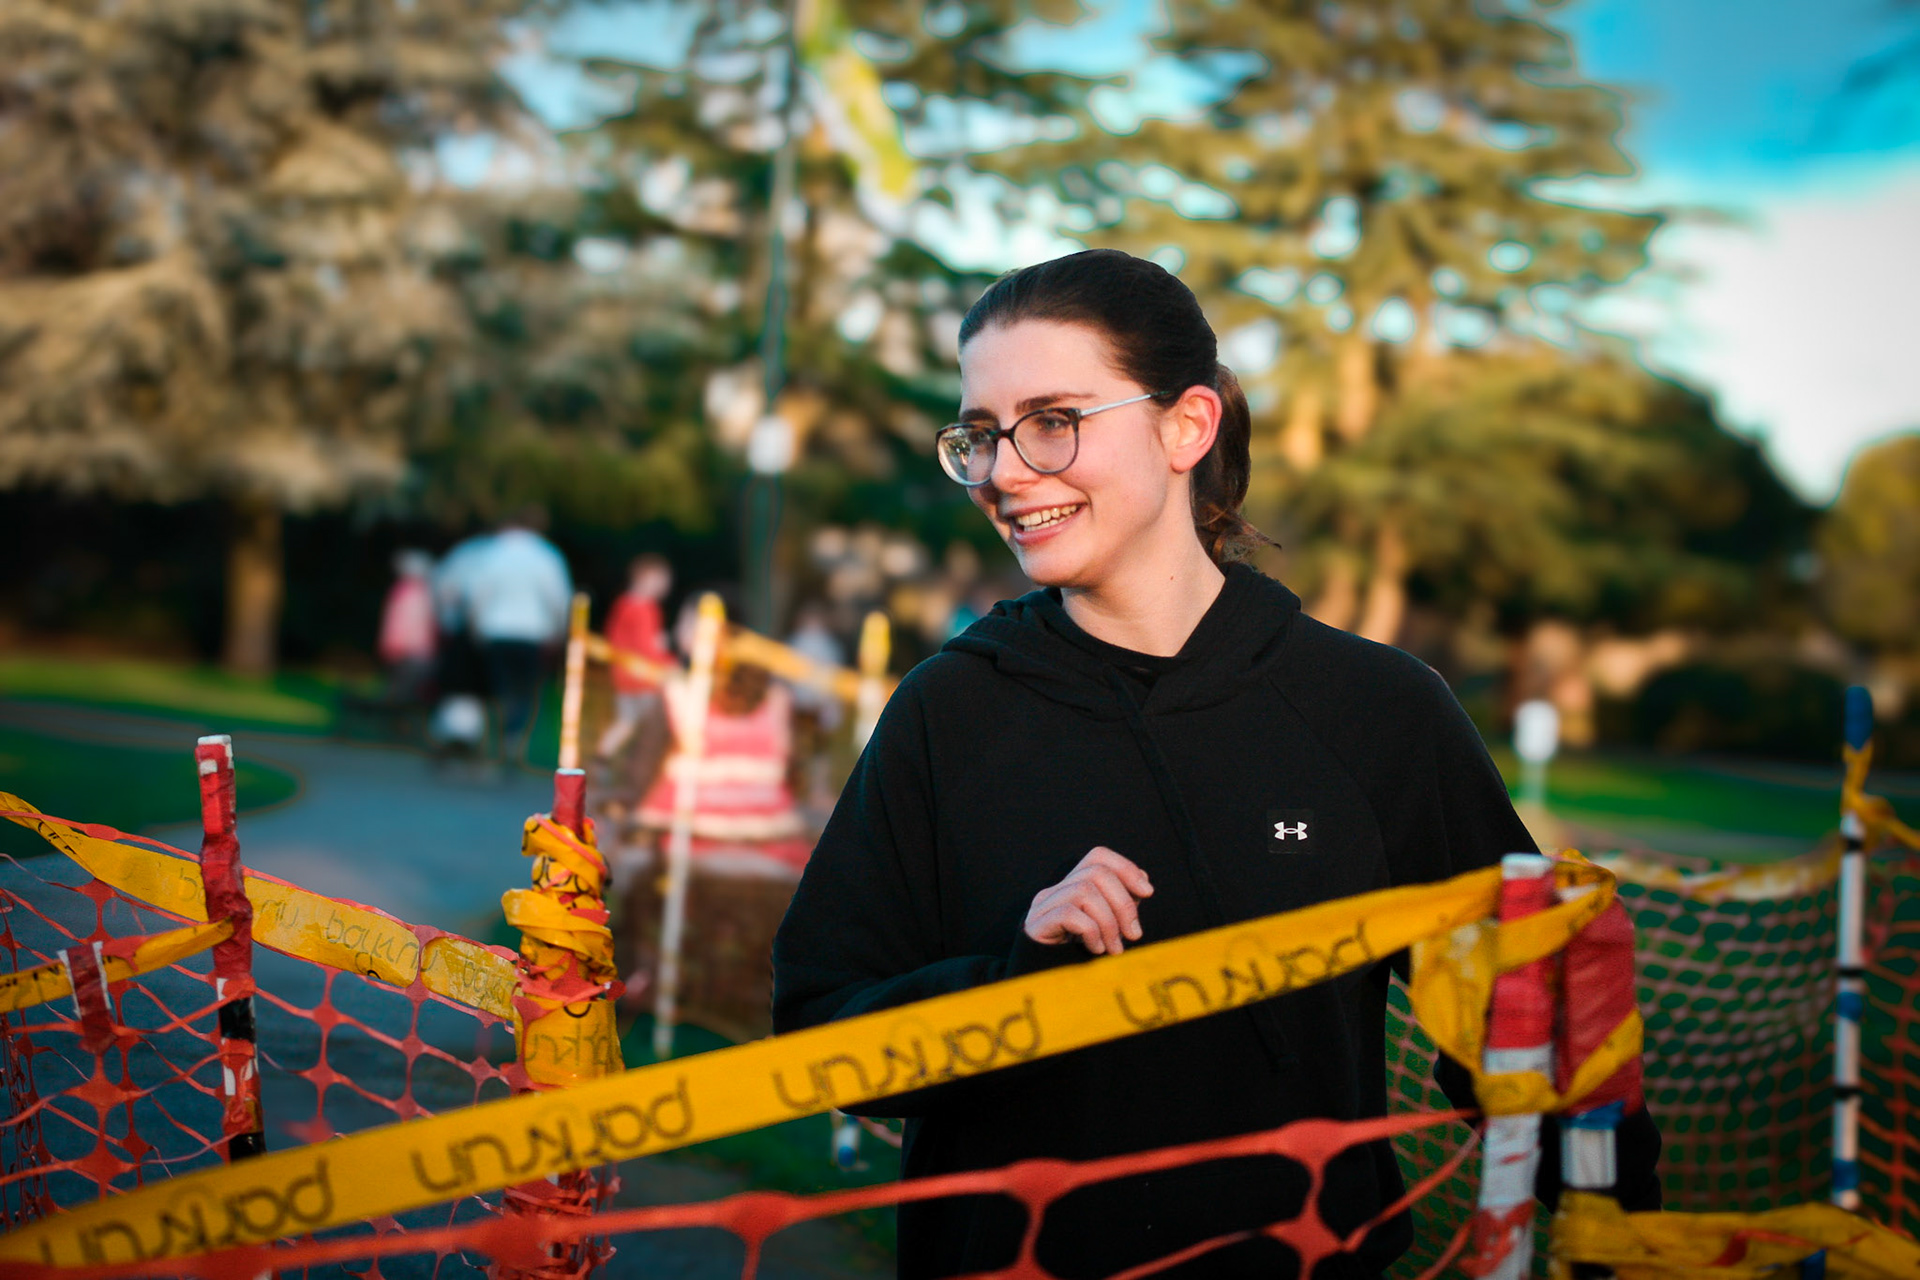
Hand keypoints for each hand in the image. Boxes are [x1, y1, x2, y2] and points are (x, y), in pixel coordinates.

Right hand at [1024, 847, 1153, 954]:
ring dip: (1109, 922)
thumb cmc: (1076, 958)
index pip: (1098, 857)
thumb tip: (1143, 886)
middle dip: (1123, 903)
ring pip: (1085, 891)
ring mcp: (1043, 906)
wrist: (1041, 986)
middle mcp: (1055, 890)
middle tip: (1133, 934)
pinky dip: (1091, 931)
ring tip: (1114, 948)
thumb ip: (1120, 906)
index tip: (1147, 893)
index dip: (1126, 868)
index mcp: (1071, 887)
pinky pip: (1069, 914)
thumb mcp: (1105, 929)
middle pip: (1096, 872)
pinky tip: (1095, 949)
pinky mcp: (1036, 925)